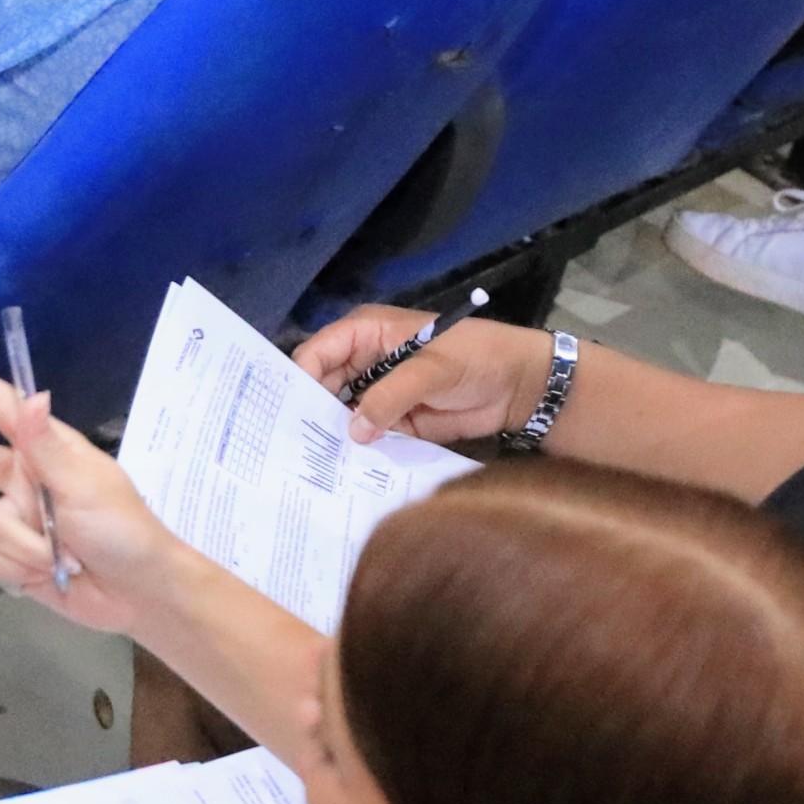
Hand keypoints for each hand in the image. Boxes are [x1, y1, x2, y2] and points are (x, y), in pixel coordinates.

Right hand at [0, 345, 196, 636]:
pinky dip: (22, 570)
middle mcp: (26, 479)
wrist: (141, 595)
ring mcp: (21, 519)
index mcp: (47, 450)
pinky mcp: (16, 559)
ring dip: (25, 546)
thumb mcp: (86, 485)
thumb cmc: (123, 531)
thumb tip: (30, 393)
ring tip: (64, 556)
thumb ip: (46, 445)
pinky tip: (51, 576)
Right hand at [288, 310, 556, 445]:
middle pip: (322, 386)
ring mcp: (377, 393)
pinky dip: (355, 450)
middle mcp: (364, 361)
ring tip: (308, 463)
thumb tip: (353, 429)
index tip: (285, 412)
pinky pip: (364, 435)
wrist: (518, 386)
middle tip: (289, 446)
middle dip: (308, 412)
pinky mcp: (392, 420)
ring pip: (340, 414)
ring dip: (330, 434)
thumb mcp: (432, 370)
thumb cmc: (476, 358)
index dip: (299, 379)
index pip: (318, 352)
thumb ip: (390, 396)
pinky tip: (339, 470)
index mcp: (366, 333)